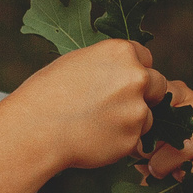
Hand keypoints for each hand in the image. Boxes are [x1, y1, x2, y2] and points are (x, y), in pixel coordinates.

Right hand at [2, 38, 167, 173]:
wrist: (35, 129)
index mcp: (121, 52)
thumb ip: (108, 64)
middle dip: (143, 94)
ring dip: (131, 120)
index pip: (146, 57)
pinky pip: (135, 139)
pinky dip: (120, 140)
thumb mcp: (78, 62)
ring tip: (96, 123)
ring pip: (147, 115)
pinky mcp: (132, 137)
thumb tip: (125, 69)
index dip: (133, 70)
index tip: (119, 81)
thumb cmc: (47, 93)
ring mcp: (136, 109)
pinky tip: (94, 137)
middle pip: (158, 84)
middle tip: (115, 105)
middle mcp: (136, 77)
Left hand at [144, 79, 192, 192]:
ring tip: (156, 172)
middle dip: (150, 146)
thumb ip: (140, 126)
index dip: (142, 120)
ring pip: (185, 146)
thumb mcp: (143, 137)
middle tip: (144, 159)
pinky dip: (188, 176)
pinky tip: (178, 178)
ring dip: (164, 164)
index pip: (159, 93)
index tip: (134, 136)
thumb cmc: (156, 157)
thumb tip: (133, 133)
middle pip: (170, 122)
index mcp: (181, 95)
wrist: (177, 190)